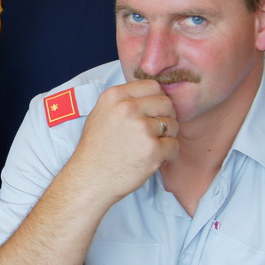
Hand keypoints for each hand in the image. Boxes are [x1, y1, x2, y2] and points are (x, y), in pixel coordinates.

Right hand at [62, 80, 178, 204]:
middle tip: (156, 132)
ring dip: (167, 137)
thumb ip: (124, 101)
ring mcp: (141, 128)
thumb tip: (152, 94)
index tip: (153, 112)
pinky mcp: (152, 149)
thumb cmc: (96, 150)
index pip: (152, 86)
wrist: (90, 179)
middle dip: (166, 117)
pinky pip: (174, 145)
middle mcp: (128, 108)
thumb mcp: (101, 114)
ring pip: (172, 125)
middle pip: (166, 103)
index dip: (157, 99)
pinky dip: (167, 154)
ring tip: (150, 147)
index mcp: (115, 96)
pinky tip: (152, 159)